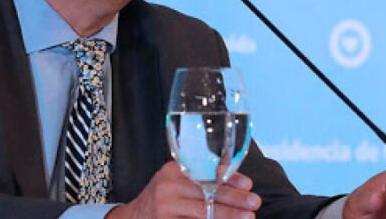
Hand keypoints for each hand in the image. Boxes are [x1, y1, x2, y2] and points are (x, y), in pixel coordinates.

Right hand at [106, 161, 261, 218]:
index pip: (206, 173)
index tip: (248, 184)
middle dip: (234, 199)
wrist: (131, 218)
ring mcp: (165, 209)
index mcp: (173, 171)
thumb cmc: (163, 198)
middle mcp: (167, 188)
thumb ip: (202, 178)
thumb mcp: (177, 182)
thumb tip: (241, 183)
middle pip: (206, 194)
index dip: (229, 179)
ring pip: (203, 213)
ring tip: (248, 217)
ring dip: (228, 216)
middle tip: (254, 203)